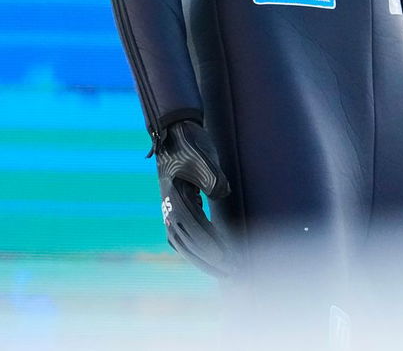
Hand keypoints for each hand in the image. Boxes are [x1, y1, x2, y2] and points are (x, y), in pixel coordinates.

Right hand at [154, 119, 233, 276]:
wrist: (175, 130)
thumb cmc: (191, 142)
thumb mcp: (203, 156)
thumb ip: (212, 178)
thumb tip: (221, 194)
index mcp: (175, 195)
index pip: (192, 226)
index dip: (208, 244)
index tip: (225, 257)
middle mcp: (169, 205)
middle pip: (186, 242)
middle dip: (208, 260)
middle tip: (232, 271)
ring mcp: (170, 207)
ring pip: (183, 243)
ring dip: (202, 259)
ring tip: (223, 271)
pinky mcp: (175, 206)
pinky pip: (181, 236)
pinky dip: (192, 250)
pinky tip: (207, 258)